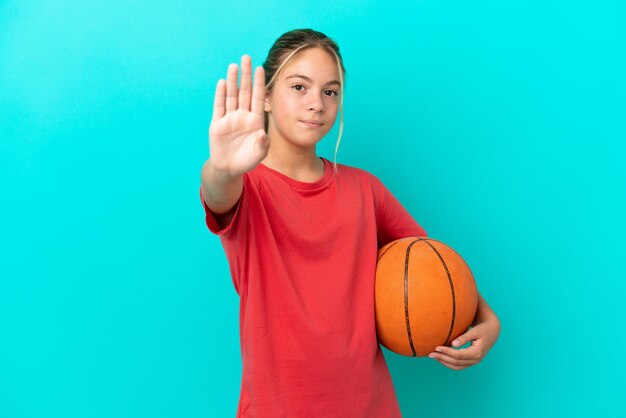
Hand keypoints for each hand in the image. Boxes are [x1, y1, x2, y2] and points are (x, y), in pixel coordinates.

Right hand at [208, 55, 268, 176]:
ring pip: (232, 96)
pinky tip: (223, 83)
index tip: (261, 68)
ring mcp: (229, 118)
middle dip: (246, 75)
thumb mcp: (259, 153)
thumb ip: (262, 144)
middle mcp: (243, 116)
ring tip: (234, 66)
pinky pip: (219, 107)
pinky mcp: (217, 124)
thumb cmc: (247, 160)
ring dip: (233, 81)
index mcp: (255, 120)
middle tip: (247, 57)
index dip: (259, 83)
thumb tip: (262, 134)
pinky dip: (221, 95)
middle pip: (245, 91)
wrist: (229, 168)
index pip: (258, 98)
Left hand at [428, 316, 500, 370]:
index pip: (459, 355)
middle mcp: (476, 359)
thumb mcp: (475, 331)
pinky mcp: (471, 361)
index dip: (447, 352)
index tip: (436, 347)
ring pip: (457, 366)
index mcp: (477, 352)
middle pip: (456, 362)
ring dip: (444, 362)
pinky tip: (440, 357)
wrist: (492, 331)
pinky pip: (458, 365)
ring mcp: (474, 362)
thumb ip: (464, 337)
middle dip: (442, 358)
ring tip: (433, 356)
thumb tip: (453, 344)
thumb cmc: (483, 328)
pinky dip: (449, 363)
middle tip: (430, 353)